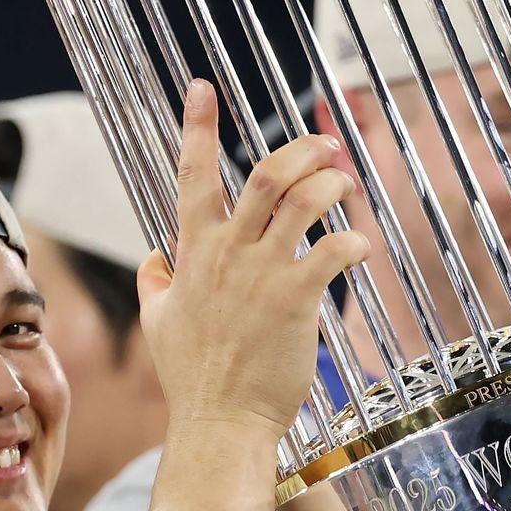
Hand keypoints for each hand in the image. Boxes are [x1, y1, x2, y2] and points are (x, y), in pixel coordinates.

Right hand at [138, 81, 369, 438]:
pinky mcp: (296, 299)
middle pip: (266, 175)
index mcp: (194, 253)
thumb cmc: (192, 378)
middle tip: (326, 146)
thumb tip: (151, 260)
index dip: (197, 127)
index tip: (202, 88)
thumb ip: (154, 284)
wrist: (220, 423)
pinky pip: (332, 250)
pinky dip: (353, 239)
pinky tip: (359, 246)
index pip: (192, 175)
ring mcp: (261, 275)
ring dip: (331, 184)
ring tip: (345, 185)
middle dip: (301, 149)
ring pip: (303, 201)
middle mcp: (228, 254)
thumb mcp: (157, 323)